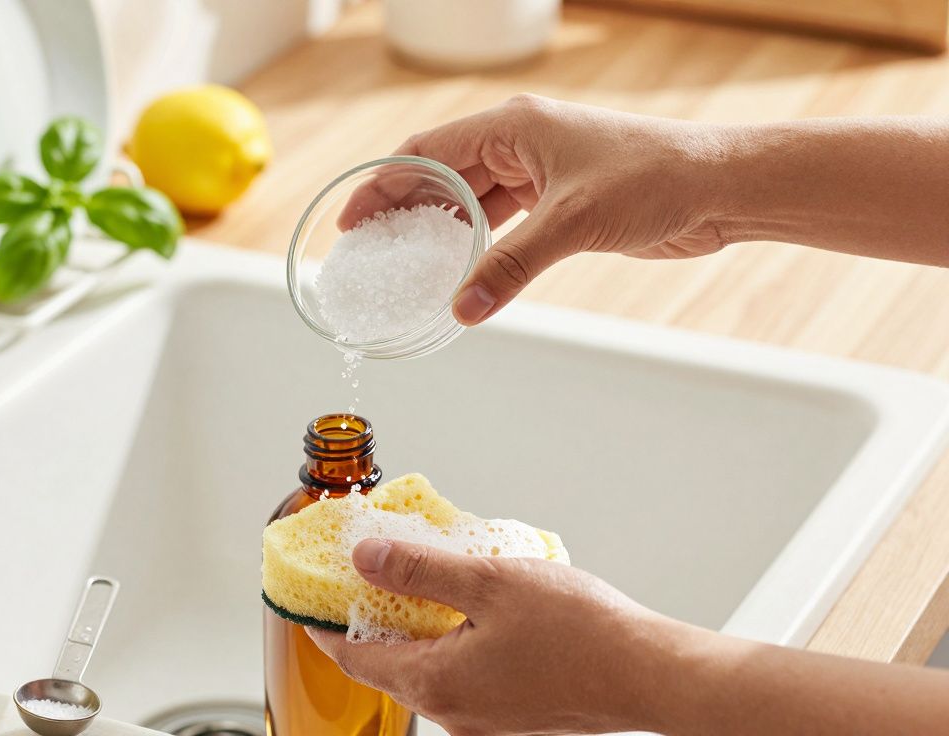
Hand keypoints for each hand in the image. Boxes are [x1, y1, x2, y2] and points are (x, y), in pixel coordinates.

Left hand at [307, 538, 687, 735]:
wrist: (650, 672)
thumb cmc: (582, 633)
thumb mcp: (488, 582)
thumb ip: (419, 572)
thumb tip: (364, 559)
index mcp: (436, 684)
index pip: (354, 659)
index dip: (325, 626)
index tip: (309, 600)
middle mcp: (453, 712)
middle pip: (388, 665)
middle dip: (371, 621)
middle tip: (366, 575)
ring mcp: (483, 719)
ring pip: (427, 668)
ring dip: (415, 628)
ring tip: (422, 579)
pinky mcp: (510, 714)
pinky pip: (461, 675)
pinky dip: (450, 642)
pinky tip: (469, 607)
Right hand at [365, 95, 729, 324]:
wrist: (718, 188)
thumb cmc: (655, 179)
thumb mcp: (573, 222)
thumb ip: (513, 265)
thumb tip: (464, 309)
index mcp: (514, 125)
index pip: (427, 150)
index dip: (383, 184)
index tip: (353, 219)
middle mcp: (521, 142)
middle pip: (442, 174)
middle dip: (404, 210)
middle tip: (370, 249)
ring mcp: (540, 171)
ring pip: (472, 201)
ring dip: (441, 232)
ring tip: (405, 265)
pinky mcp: (560, 201)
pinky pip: (502, 223)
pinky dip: (479, 247)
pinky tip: (459, 273)